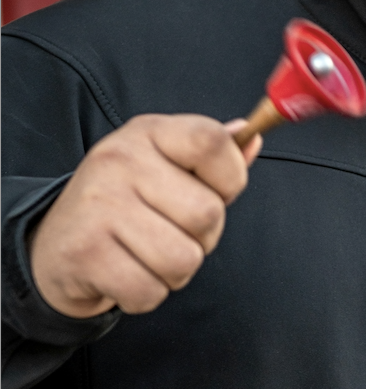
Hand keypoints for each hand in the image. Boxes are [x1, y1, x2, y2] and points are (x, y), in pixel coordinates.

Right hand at [29, 114, 261, 317]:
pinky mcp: (85, 253)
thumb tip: (252, 135)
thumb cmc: (128, 200)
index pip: (213, 142)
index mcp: (149, 131)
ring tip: (150, 253)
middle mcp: (120, 160)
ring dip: (177, 270)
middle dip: (204, 236)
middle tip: (174, 231)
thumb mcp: (168, 163)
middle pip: (207, 213)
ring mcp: (100, 206)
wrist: (54, 243)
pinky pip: (150, 290)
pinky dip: (148, 293)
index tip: (219, 191)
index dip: (231, 176)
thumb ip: (214, 153)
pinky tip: (127, 273)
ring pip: (184, 258)